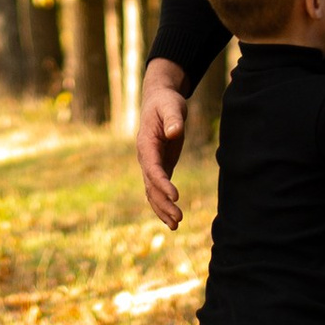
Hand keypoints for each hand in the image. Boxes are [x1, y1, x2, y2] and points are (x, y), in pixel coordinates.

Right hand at [138, 58, 191, 230]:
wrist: (159, 100)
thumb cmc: (166, 102)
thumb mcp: (171, 106)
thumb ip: (173, 119)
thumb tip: (174, 132)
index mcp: (146, 143)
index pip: (152, 168)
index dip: (162, 183)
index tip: (175, 196)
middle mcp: (145, 157)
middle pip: (151, 185)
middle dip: (163, 203)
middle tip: (179, 218)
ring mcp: (150, 164)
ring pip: (152, 192)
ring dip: (162, 209)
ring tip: (177, 224)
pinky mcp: (159, 167)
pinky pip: (158, 190)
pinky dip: (163, 205)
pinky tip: (172, 220)